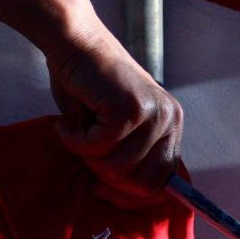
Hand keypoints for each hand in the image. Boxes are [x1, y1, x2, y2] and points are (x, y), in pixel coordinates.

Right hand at [46, 25, 183, 205]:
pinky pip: (98, 148)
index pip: (162, 181)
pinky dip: (74, 140)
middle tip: (85, 154)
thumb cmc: (88, 86)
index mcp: (170, 124)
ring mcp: (152, 113)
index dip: (131, 196)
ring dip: (86, 155)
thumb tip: (127, 196)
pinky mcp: (129, 108)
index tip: (104, 192)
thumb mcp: (118, 127)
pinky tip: (68, 121)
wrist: (74, 42)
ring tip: (76, 129)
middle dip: (107, 177)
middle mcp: (169, 118)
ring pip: (117, 167)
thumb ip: (129, 155)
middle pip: (141, 182)